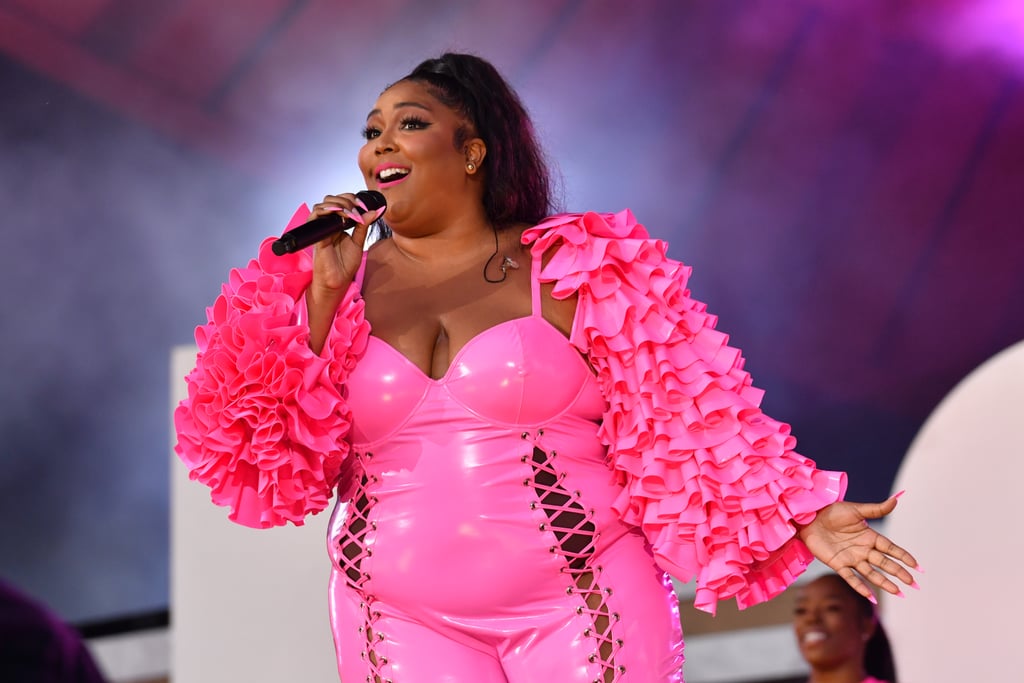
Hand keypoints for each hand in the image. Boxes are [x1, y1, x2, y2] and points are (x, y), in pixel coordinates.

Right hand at [304, 193, 384, 354]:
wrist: (337, 282)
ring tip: (350, 212)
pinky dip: (326, 211)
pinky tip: (339, 214)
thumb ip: (363, 226)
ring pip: (321, 205)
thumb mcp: (358, 242)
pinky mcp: (316, 236)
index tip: (364, 205)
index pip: (340, 202)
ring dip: (338, 204)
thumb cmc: (344, 265)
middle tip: (357, 207)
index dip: (351, 199)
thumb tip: (372, 212)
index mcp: (337, 224)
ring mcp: (321, 229)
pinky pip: (315, 218)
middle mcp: (328, 225)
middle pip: (330, 200)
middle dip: (345, 199)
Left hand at [797, 496, 919, 602]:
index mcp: (869, 536)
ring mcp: (851, 558)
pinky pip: (851, 578)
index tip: (918, 567)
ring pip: (872, 573)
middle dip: (900, 573)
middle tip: (914, 584)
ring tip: (899, 593)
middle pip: (885, 563)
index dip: (904, 557)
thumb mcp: (856, 510)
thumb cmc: (832, 511)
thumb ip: (876, 509)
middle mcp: (863, 549)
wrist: (809, 517)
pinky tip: (872, 597)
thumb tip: (897, 499)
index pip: (891, 548)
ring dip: (885, 583)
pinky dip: (861, 587)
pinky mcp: (838, 564)